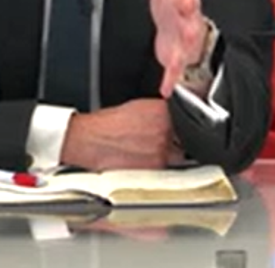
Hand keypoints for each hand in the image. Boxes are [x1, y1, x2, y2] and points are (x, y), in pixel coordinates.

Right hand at [60, 99, 184, 169]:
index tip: (177, 132)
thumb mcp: (138, 107)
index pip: (185, 119)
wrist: (89, 139)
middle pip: (183, 138)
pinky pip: (163, 168)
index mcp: (163, 110)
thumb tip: (173, 118)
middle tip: (154, 143)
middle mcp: (165, 128)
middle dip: (174, 142)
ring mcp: (161, 147)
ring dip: (166, 156)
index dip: (180, 127)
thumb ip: (160, 112)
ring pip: (175, 155)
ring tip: (144, 152)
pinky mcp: (154, 166)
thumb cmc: (107, 124)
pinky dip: (155, 167)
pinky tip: (140, 161)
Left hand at [151, 0, 207, 95]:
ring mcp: (182, 43)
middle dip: (190, 30)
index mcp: (186, 2)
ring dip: (183, 57)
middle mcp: (188, 24)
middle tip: (190, 34)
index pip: (188, 0)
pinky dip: (171, 81)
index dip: (188, 0)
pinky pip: (173, 71)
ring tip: (179, 63)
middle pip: (191, 27)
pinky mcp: (175, 58)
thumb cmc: (171, 0)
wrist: (170, 24)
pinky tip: (166, 89)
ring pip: (185, 50)